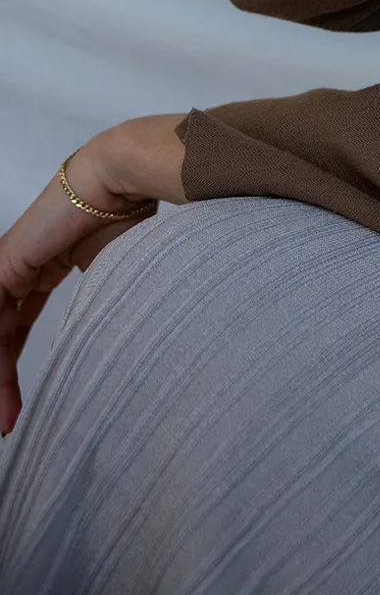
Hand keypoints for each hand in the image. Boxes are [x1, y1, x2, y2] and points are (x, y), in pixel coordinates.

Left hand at [0, 116, 186, 436]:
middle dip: (2, 380)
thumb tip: (136, 350)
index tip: (20, 411)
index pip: (21, 320)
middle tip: (8, 425)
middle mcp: (29, 262)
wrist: (134, 170)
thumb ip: (118, 303)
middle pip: (4, 330)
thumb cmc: (149, 212)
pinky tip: (2, 386)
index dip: (13, 366)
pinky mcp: (8, 260)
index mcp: (56, 258)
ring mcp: (15, 260)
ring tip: (6, 420)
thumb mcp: (128, 273)